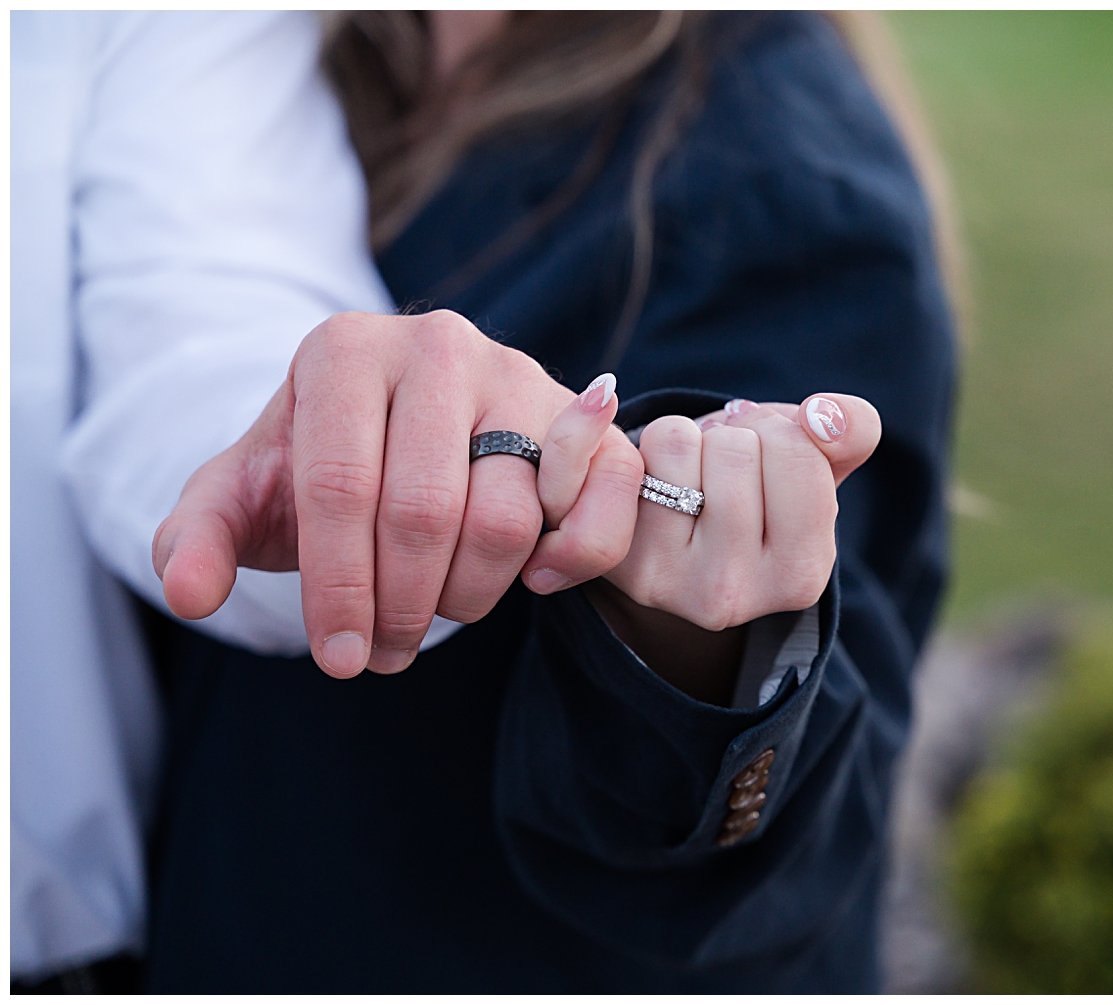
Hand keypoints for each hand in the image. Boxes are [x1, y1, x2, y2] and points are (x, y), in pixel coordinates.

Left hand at [152, 310, 642, 678]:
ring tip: (436, 609)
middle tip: (382, 652)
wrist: (410, 420)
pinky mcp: (583, 412)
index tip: (335, 658)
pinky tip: (533, 581)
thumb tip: (190, 595)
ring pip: (507, 518)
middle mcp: (439, 345)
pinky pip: (601, 501)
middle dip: (401, 605)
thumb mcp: (250, 494)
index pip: (340, 485)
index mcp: (345, 349)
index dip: (336, 587)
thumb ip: (202, 537)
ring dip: (469, 595)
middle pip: (425, 510)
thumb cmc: (325, 465)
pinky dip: (573, 559)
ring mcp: (520, 374)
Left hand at [565, 393, 879, 703]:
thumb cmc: (765, 489)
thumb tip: (823, 416)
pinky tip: (663, 486)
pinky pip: (640, 455)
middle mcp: (736, 596)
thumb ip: (851, 431)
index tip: (774, 466)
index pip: (798, 453)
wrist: (690, 528)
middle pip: (738, 449)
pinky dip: (656, 448)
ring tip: (700, 478)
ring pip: (685, 444)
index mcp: (801, 579)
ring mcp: (672, 585)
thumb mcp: (822, 462)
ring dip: (694, 440)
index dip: (785, 433)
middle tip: (732, 474)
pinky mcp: (623, 559)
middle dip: (738, 438)